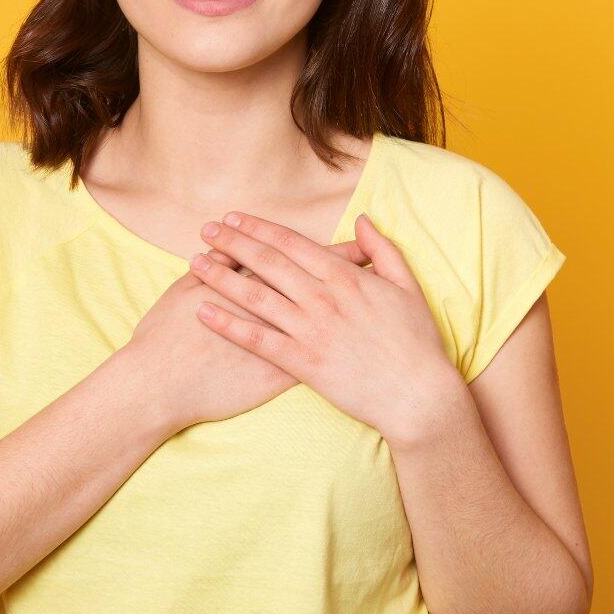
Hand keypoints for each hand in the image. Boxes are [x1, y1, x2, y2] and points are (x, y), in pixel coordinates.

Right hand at [122, 243, 371, 432]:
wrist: (158, 385)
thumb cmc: (165, 335)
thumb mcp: (185, 288)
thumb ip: (214, 266)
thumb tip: (231, 245)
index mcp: (256, 286)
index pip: (305, 262)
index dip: (334, 254)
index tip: (358, 248)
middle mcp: (275, 312)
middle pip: (326, 291)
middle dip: (354, 280)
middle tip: (378, 271)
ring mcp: (278, 346)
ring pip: (327, 327)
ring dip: (353, 316)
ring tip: (375, 305)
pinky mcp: (276, 376)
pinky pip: (315, 362)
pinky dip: (336, 353)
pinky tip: (353, 350)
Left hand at [188, 211, 460, 439]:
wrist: (419, 395)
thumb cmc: (417, 341)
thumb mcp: (407, 286)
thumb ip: (382, 250)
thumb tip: (362, 219)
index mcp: (346, 277)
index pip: (292, 244)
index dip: (260, 228)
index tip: (235, 219)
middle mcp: (324, 298)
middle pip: (268, 263)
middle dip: (233, 243)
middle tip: (205, 230)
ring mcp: (312, 331)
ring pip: (257, 297)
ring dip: (222, 277)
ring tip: (195, 262)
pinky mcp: (304, 363)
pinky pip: (258, 341)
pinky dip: (228, 325)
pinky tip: (203, 312)